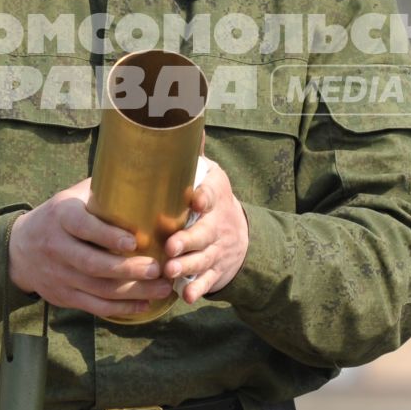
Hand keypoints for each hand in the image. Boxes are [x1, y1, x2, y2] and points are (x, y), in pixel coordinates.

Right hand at [9, 178, 171, 316]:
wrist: (19, 250)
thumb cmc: (59, 217)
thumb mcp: (72, 198)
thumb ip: (102, 190)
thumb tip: (145, 175)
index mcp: (61, 217)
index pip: (83, 226)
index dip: (108, 235)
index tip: (134, 241)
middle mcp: (56, 247)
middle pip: (93, 264)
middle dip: (128, 269)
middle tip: (158, 268)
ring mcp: (59, 275)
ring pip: (98, 289)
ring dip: (134, 291)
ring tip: (163, 287)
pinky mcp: (63, 296)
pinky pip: (95, 306)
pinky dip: (122, 308)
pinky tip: (145, 304)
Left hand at [165, 161, 249, 301]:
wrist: (240, 235)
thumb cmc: (212, 202)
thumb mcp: (209, 175)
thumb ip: (192, 155)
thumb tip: (179, 114)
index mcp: (215, 198)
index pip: (212, 194)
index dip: (204, 197)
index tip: (194, 199)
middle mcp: (218, 224)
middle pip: (205, 233)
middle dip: (189, 240)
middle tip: (171, 245)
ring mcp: (217, 249)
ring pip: (203, 259)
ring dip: (187, 266)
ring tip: (170, 269)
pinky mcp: (215, 270)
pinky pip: (207, 281)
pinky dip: (197, 289)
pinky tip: (185, 295)